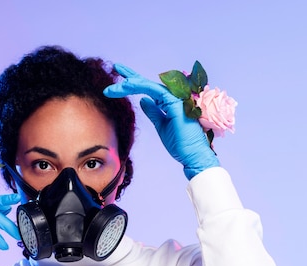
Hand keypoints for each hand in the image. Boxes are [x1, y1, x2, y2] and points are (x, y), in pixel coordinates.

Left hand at [104, 63, 218, 179]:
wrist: (192, 156)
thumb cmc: (180, 144)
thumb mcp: (161, 125)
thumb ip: (153, 112)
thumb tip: (144, 100)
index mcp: (170, 103)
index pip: (150, 90)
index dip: (134, 83)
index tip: (118, 83)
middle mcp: (174, 97)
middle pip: (149, 84)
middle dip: (131, 76)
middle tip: (116, 67)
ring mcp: (176, 98)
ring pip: (150, 86)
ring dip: (132, 83)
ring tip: (114, 87)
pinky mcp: (176, 103)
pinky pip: (156, 91)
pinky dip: (141, 87)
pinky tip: (127, 86)